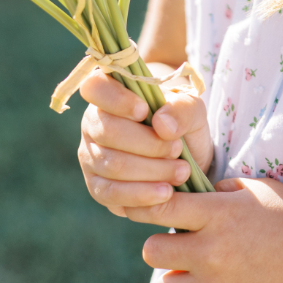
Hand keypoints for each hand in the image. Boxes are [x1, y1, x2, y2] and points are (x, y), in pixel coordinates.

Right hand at [78, 71, 213, 217]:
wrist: (183, 155)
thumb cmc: (180, 122)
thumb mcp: (191, 109)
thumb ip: (181, 109)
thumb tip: (162, 125)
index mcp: (109, 92)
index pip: (94, 86)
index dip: (116, 99)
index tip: (144, 110)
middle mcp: (93, 122)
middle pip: (108, 131)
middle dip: (148, 144)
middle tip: (177, 148)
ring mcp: (91, 155)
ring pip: (112, 164)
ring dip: (151, 170)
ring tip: (181, 172)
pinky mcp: (97, 186)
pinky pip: (111, 193)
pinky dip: (140, 195)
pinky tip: (164, 193)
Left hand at [133, 176, 282, 282]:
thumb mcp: (258, 188)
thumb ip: (221, 190)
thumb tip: (195, 195)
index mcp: (218, 214)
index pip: (160, 207)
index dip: (151, 205)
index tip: (158, 209)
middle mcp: (212, 251)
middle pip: (151, 252)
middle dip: (161, 245)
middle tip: (182, 244)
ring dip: (175, 280)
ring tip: (196, 273)